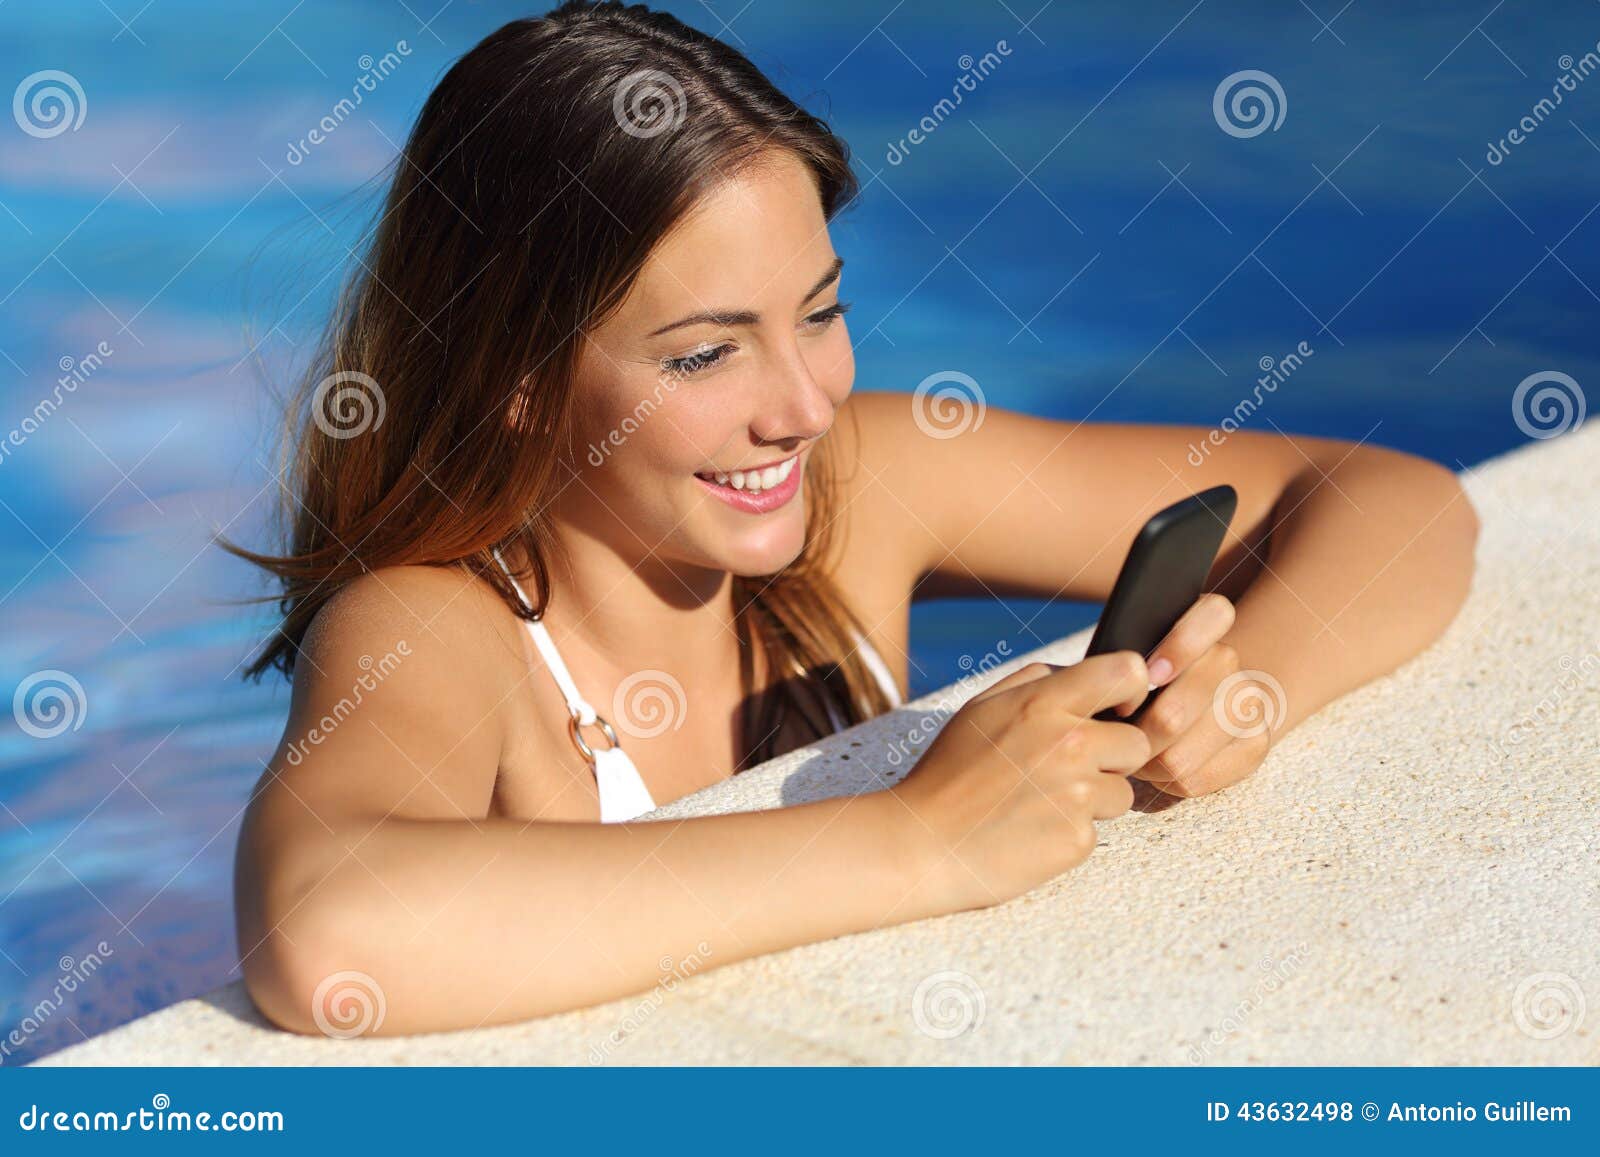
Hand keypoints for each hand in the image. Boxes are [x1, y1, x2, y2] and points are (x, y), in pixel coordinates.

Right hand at [887, 654, 1152, 911]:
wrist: (923, 843)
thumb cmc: (949, 774)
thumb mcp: (982, 709)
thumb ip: (1034, 682)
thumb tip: (1079, 671)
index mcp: (1044, 704)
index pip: (1127, 672)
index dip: (1132, 688)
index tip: (1119, 706)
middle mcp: (1069, 745)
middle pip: (1137, 742)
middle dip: (1113, 756)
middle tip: (1070, 768)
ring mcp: (1076, 794)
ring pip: (1123, 791)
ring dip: (1094, 798)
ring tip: (1043, 801)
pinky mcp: (1077, 839)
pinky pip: (1097, 829)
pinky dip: (1070, 831)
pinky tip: (1033, 829)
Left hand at [1115, 593, 1273, 803]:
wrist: (1201, 701)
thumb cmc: (1145, 675)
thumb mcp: (1133, 650)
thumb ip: (1125, 654)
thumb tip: (1108, 683)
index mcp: (1206, 621)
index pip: (1213, 616)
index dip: (1179, 648)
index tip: (1148, 675)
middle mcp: (1231, 661)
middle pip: (1173, 714)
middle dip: (1135, 733)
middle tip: (1118, 734)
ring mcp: (1248, 705)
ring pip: (1178, 756)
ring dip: (1146, 761)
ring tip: (1136, 750)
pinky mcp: (1254, 747)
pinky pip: (1193, 780)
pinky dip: (1165, 781)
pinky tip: (1160, 766)